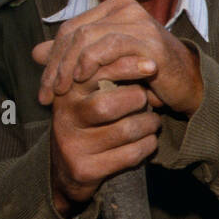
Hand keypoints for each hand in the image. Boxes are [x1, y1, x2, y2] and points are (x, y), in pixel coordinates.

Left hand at [31, 0, 203, 115]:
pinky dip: (91, 62)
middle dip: (56, 66)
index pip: (70, 28)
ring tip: (61, 92)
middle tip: (46, 95)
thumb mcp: (104, 64)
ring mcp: (139, 21)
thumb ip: (72, 55)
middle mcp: (126, 8)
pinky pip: (110, 46)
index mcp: (114, 8)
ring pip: (87, 37)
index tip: (42, 90)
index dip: (52, 59)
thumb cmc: (145, 74)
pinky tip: (82, 79)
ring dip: (68, 67)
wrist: (186, 85)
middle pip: (75, 32)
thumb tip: (35, 52)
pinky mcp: (148, 40)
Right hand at [44, 79, 160, 218]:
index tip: (152, 65)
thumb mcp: (91, 93)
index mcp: (66, 92)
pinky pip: (130, 154)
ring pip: (126, 130)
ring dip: (149, 124)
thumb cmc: (90, 120)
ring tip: (153, 121)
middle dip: (139, 100)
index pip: (95, 73)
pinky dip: (148, 145)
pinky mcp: (85, 169)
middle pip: (108, 105)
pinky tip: (148, 141)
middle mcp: (65, 117)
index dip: (126, 67)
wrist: (67, 169)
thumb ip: (107, 71)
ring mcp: (73, 146)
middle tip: (151, 101)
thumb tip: (140, 49)